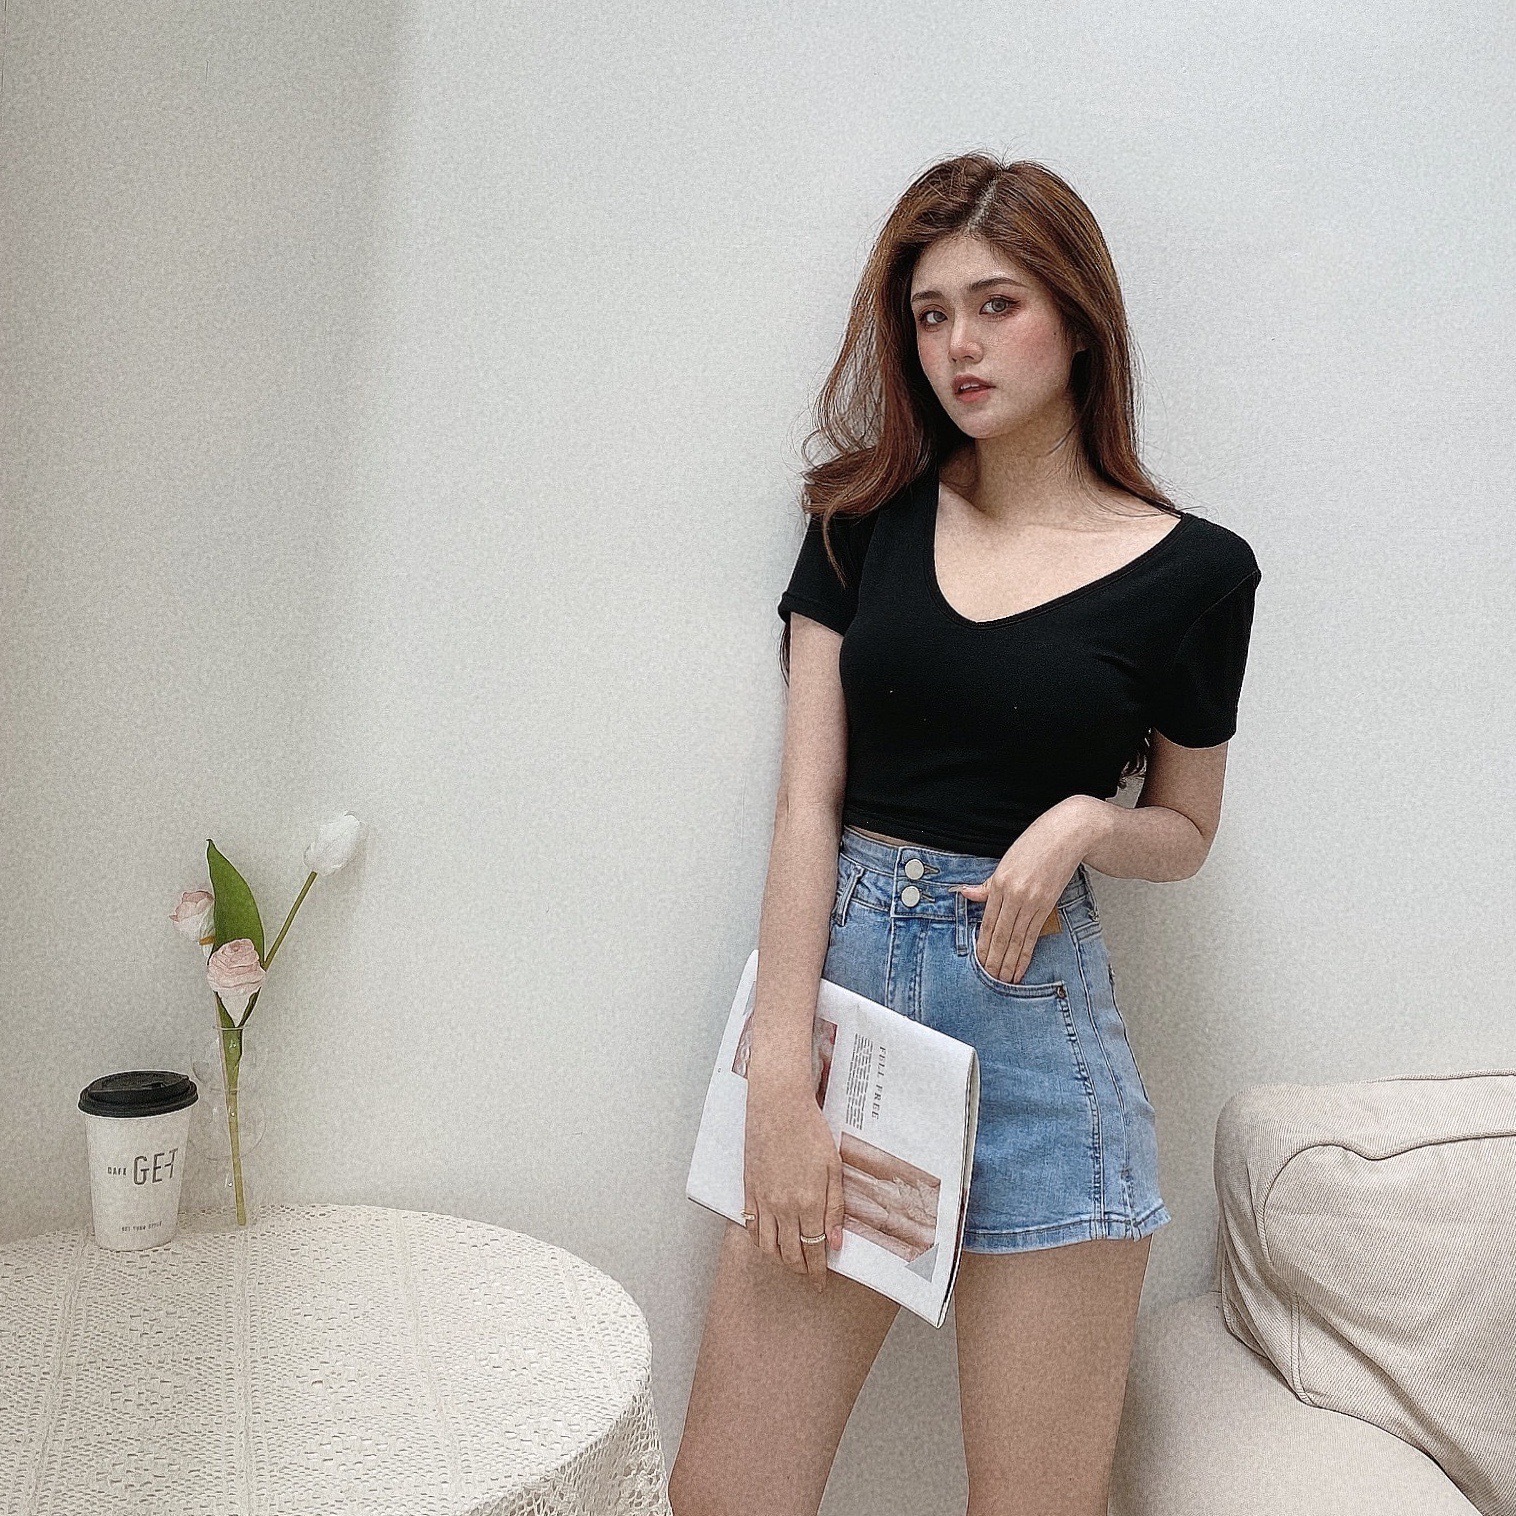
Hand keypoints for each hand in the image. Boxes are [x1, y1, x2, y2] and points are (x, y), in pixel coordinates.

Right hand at [742, 1079, 846, 1289]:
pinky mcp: (749, 1190)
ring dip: (780, 1260)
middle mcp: (783, 1207)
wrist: (778, 1105)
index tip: (822, 1281)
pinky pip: (751, 1227)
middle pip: (790, 1253)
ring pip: (768, 1247)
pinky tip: (769, 1242)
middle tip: (809, 1274)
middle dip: (802, 1269)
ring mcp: (763, 1200)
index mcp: (809, 1202)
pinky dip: (760, 1242)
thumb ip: (835, 1207)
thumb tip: (837, 1242)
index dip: (818, 1270)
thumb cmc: (809, 1130)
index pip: (814, 1249)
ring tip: (791, 1261)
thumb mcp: (833, 1167)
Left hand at [950, 797, 1094, 984]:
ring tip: (1004, 980)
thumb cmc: (1037, 843)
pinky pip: (1034, 934)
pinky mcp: (1048, 904)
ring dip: (1009, 962)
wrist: (1069, 834)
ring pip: (1016, 939)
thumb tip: (965, 893)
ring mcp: (1032, 901)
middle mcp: (1015, 895)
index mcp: (1000, 883)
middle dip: (994, 960)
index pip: (987, 922)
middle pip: (1001, 935)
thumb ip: (987, 884)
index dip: (982, 945)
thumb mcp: (1006, 861)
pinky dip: (1026, 953)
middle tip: (989, 979)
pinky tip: (1021, 966)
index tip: (979, 961)